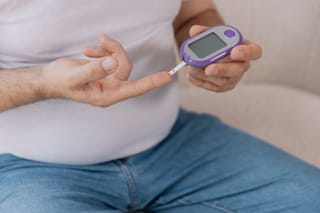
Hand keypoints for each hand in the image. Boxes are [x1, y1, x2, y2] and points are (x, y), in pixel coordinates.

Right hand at [41, 34, 171, 106]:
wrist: (50, 79)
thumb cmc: (61, 82)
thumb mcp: (75, 77)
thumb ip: (94, 70)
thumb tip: (112, 63)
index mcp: (107, 96)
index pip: (134, 89)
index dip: (151, 83)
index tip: (167, 77)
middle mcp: (111, 88)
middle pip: (125, 66)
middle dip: (114, 50)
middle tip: (101, 39)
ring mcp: (109, 79)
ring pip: (119, 59)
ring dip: (106, 49)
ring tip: (88, 50)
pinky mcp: (105, 69)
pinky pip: (111, 55)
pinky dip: (102, 49)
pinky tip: (88, 51)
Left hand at [186, 25, 261, 91]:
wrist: (213, 55)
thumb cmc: (219, 44)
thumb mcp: (214, 35)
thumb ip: (205, 31)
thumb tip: (194, 31)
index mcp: (247, 49)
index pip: (254, 52)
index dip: (246, 52)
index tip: (234, 51)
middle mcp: (243, 65)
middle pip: (238, 69)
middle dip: (222, 69)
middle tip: (208, 69)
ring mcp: (234, 78)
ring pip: (223, 80)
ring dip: (205, 75)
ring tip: (192, 68)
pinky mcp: (223, 87)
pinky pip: (212, 86)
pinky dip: (200, 81)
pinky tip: (191, 75)